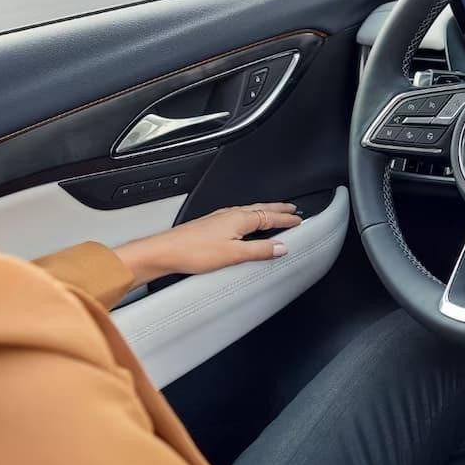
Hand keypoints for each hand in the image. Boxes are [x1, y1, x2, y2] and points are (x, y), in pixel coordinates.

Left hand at [112, 203, 301, 286]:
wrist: (165, 251)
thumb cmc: (193, 251)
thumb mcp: (233, 254)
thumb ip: (259, 251)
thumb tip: (281, 247)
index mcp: (239, 218)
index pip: (270, 216)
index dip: (286, 219)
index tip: (299, 220)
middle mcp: (230, 214)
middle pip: (261, 209)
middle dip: (278, 210)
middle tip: (293, 210)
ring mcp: (219, 218)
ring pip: (250, 212)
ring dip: (265, 212)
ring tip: (275, 215)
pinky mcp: (211, 225)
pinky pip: (238, 217)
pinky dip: (251, 218)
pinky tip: (247, 225)